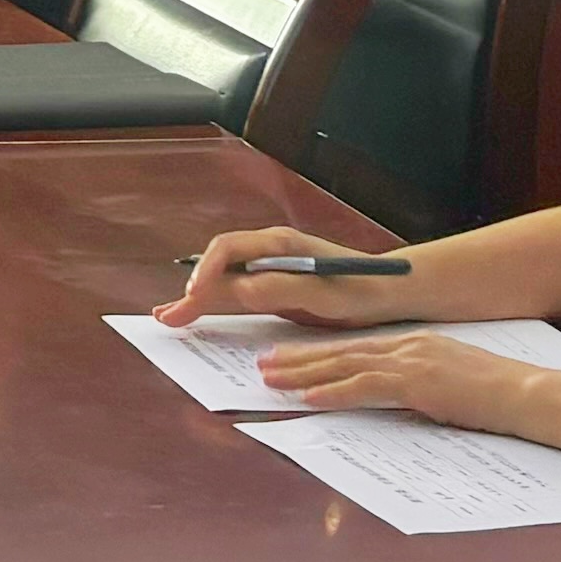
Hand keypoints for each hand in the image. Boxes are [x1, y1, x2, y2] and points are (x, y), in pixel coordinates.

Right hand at [163, 229, 409, 326]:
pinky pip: (239, 293)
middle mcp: (271, 253)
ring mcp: (273, 270)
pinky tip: (200, 313)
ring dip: (198, 298)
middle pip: (220, 267)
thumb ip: (280, 288)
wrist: (392, 291)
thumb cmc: (362, 289)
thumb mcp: (323, 293)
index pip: (228, 250)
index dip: (206, 273)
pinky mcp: (277, 287)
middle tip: (168, 316)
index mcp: (280, 246)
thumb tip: (239, 290)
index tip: (194, 296)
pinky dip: (217, 304)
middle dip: (192, 291)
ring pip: (225, 281)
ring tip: (171, 316)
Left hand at [254, 328, 532, 429]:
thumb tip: (396, 401)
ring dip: (303, 372)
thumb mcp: (450, 381)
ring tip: (271, 378)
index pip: (355, 347)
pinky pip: (364, 386)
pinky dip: (332, 391)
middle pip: (341, 351)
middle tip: (264, 364)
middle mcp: (407, 345)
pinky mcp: (416, 382)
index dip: (318, 352)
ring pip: (344, 364)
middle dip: (299, 358)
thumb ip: (419, 384)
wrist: (527, 393)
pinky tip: (307, 396)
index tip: (289, 357)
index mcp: (414, 344)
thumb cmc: (497, 394)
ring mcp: (411, 361)